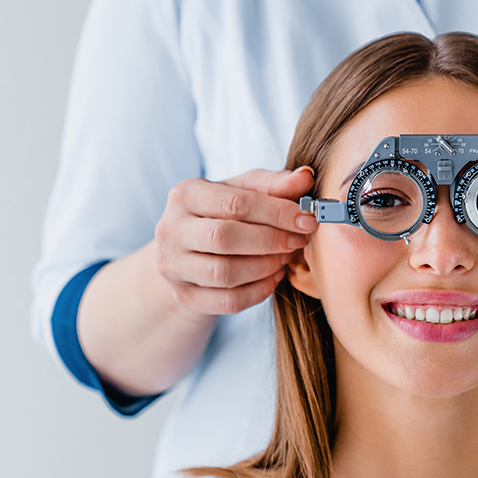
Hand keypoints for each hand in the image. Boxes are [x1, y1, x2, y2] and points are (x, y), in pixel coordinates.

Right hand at [154, 167, 316, 314]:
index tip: (307, 220)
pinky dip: (258, 291)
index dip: (277, 213)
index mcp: (185, 195)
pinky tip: (274, 277)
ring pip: (225, 273)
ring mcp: (173, 266)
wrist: (188, 253)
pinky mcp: (183, 295)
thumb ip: (274, 184)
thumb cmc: (220, 215)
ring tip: (285, 258)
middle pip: (225, 238)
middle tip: (298, 241)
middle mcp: (170, 230)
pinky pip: (227, 301)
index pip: (236, 203)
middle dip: (271, 241)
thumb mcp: (243, 192)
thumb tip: (306, 177)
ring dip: (265, 267)